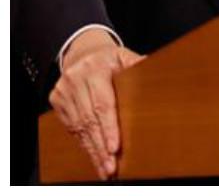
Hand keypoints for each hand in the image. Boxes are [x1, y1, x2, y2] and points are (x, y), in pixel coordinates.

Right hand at [49, 31, 144, 180]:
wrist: (83, 52)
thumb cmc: (110, 58)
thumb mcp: (125, 56)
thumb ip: (139, 66)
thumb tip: (160, 72)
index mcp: (94, 69)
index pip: (102, 104)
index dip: (109, 128)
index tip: (114, 147)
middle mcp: (75, 80)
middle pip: (89, 120)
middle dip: (101, 146)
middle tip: (111, 165)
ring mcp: (63, 92)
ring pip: (78, 127)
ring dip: (92, 149)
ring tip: (104, 166)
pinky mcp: (57, 101)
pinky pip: (71, 127)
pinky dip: (84, 143)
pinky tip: (94, 155)